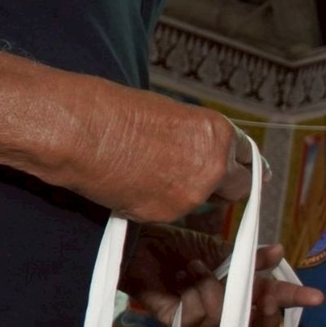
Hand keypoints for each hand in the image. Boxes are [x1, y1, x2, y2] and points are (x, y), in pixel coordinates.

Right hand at [62, 86, 251, 222]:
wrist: (79, 130)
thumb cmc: (114, 111)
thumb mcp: (171, 114)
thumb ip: (196, 137)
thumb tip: (202, 150)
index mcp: (218, 134)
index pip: (246, 157)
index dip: (240, 165)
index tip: (243, 172)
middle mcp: (214, 166)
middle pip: (239, 188)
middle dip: (225, 187)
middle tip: (202, 182)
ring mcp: (191, 194)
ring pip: (201, 204)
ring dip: (185, 195)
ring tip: (148, 174)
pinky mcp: (164, 214)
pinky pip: (169, 213)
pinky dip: (156, 204)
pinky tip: (132, 185)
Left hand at [121, 229, 323, 326]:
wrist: (138, 242)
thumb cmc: (177, 244)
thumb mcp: (222, 249)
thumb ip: (251, 259)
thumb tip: (281, 252)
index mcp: (237, 293)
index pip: (271, 305)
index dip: (292, 302)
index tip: (315, 296)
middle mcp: (223, 310)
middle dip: (269, 311)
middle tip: (270, 297)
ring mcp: (200, 318)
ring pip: (225, 316)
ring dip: (213, 285)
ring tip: (194, 266)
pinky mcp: (177, 322)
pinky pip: (199, 315)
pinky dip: (194, 289)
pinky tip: (180, 276)